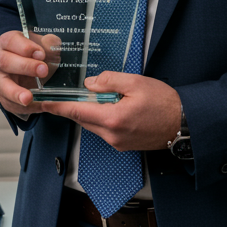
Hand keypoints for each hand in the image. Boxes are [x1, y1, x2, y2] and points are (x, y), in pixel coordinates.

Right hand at [0, 30, 59, 116]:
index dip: (25, 47)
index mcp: (8, 42)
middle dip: (24, 66)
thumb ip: (49, 43)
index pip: (11, 41)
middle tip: (43, 71)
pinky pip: (12, 104)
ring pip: (3, 86)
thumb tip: (52, 44)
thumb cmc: (36, 55)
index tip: (41, 54)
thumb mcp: (45, 45)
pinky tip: (40, 106)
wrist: (32, 73)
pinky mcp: (4, 97)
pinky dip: (27, 106)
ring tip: (28, 98)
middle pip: (5, 61)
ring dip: (16, 92)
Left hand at [38, 71, 181, 151]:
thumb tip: (90, 83)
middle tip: (61, 95)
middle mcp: (112, 135)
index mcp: (113, 119)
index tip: (43, 103)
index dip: (58, 106)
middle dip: (72, 107)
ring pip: (93, 124)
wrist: (184, 123)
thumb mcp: (136, 83)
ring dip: (89, 111)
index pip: (77, 111)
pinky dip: (101, 118)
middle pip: (83, 119)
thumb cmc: (165, 103)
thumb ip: (110, 81)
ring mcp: (117, 142)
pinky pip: (104, 130)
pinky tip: (109, 106)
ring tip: (92, 96)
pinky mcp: (123, 145)